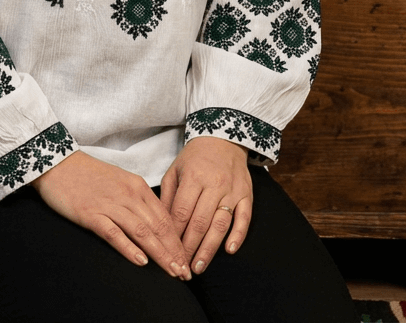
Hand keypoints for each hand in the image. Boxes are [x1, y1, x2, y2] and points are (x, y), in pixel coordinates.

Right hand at [31, 150, 191, 278]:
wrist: (59, 164)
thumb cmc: (89, 176)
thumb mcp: (120, 182)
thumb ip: (137, 200)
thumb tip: (154, 225)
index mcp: (137, 185)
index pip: (164, 217)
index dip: (177, 240)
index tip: (185, 259)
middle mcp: (128, 194)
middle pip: (157, 227)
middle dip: (174, 252)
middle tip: (184, 273)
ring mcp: (110, 204)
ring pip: (142, 232)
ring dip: (159, 254)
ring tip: (171, 271)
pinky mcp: (91, 214)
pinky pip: (114, 233)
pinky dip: (129, 248)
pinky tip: (141, 261)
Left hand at [159, 136, 252, 274]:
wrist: (223, 138)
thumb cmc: (195, 158)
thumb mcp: (176, 170)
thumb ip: (168, 195)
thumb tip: (159, 223)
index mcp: (194, 177)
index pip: (182, 212)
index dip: (174, 234)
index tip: (166, 252)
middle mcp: (214, 185)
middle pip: (200, 222)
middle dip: (189, 248)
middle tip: (181, 268)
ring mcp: (232, 191)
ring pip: (220, 224)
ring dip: (209, 248)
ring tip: (199, 266)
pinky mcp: (246, 195)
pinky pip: (244, 218)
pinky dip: (238, 236)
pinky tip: (229, 250)